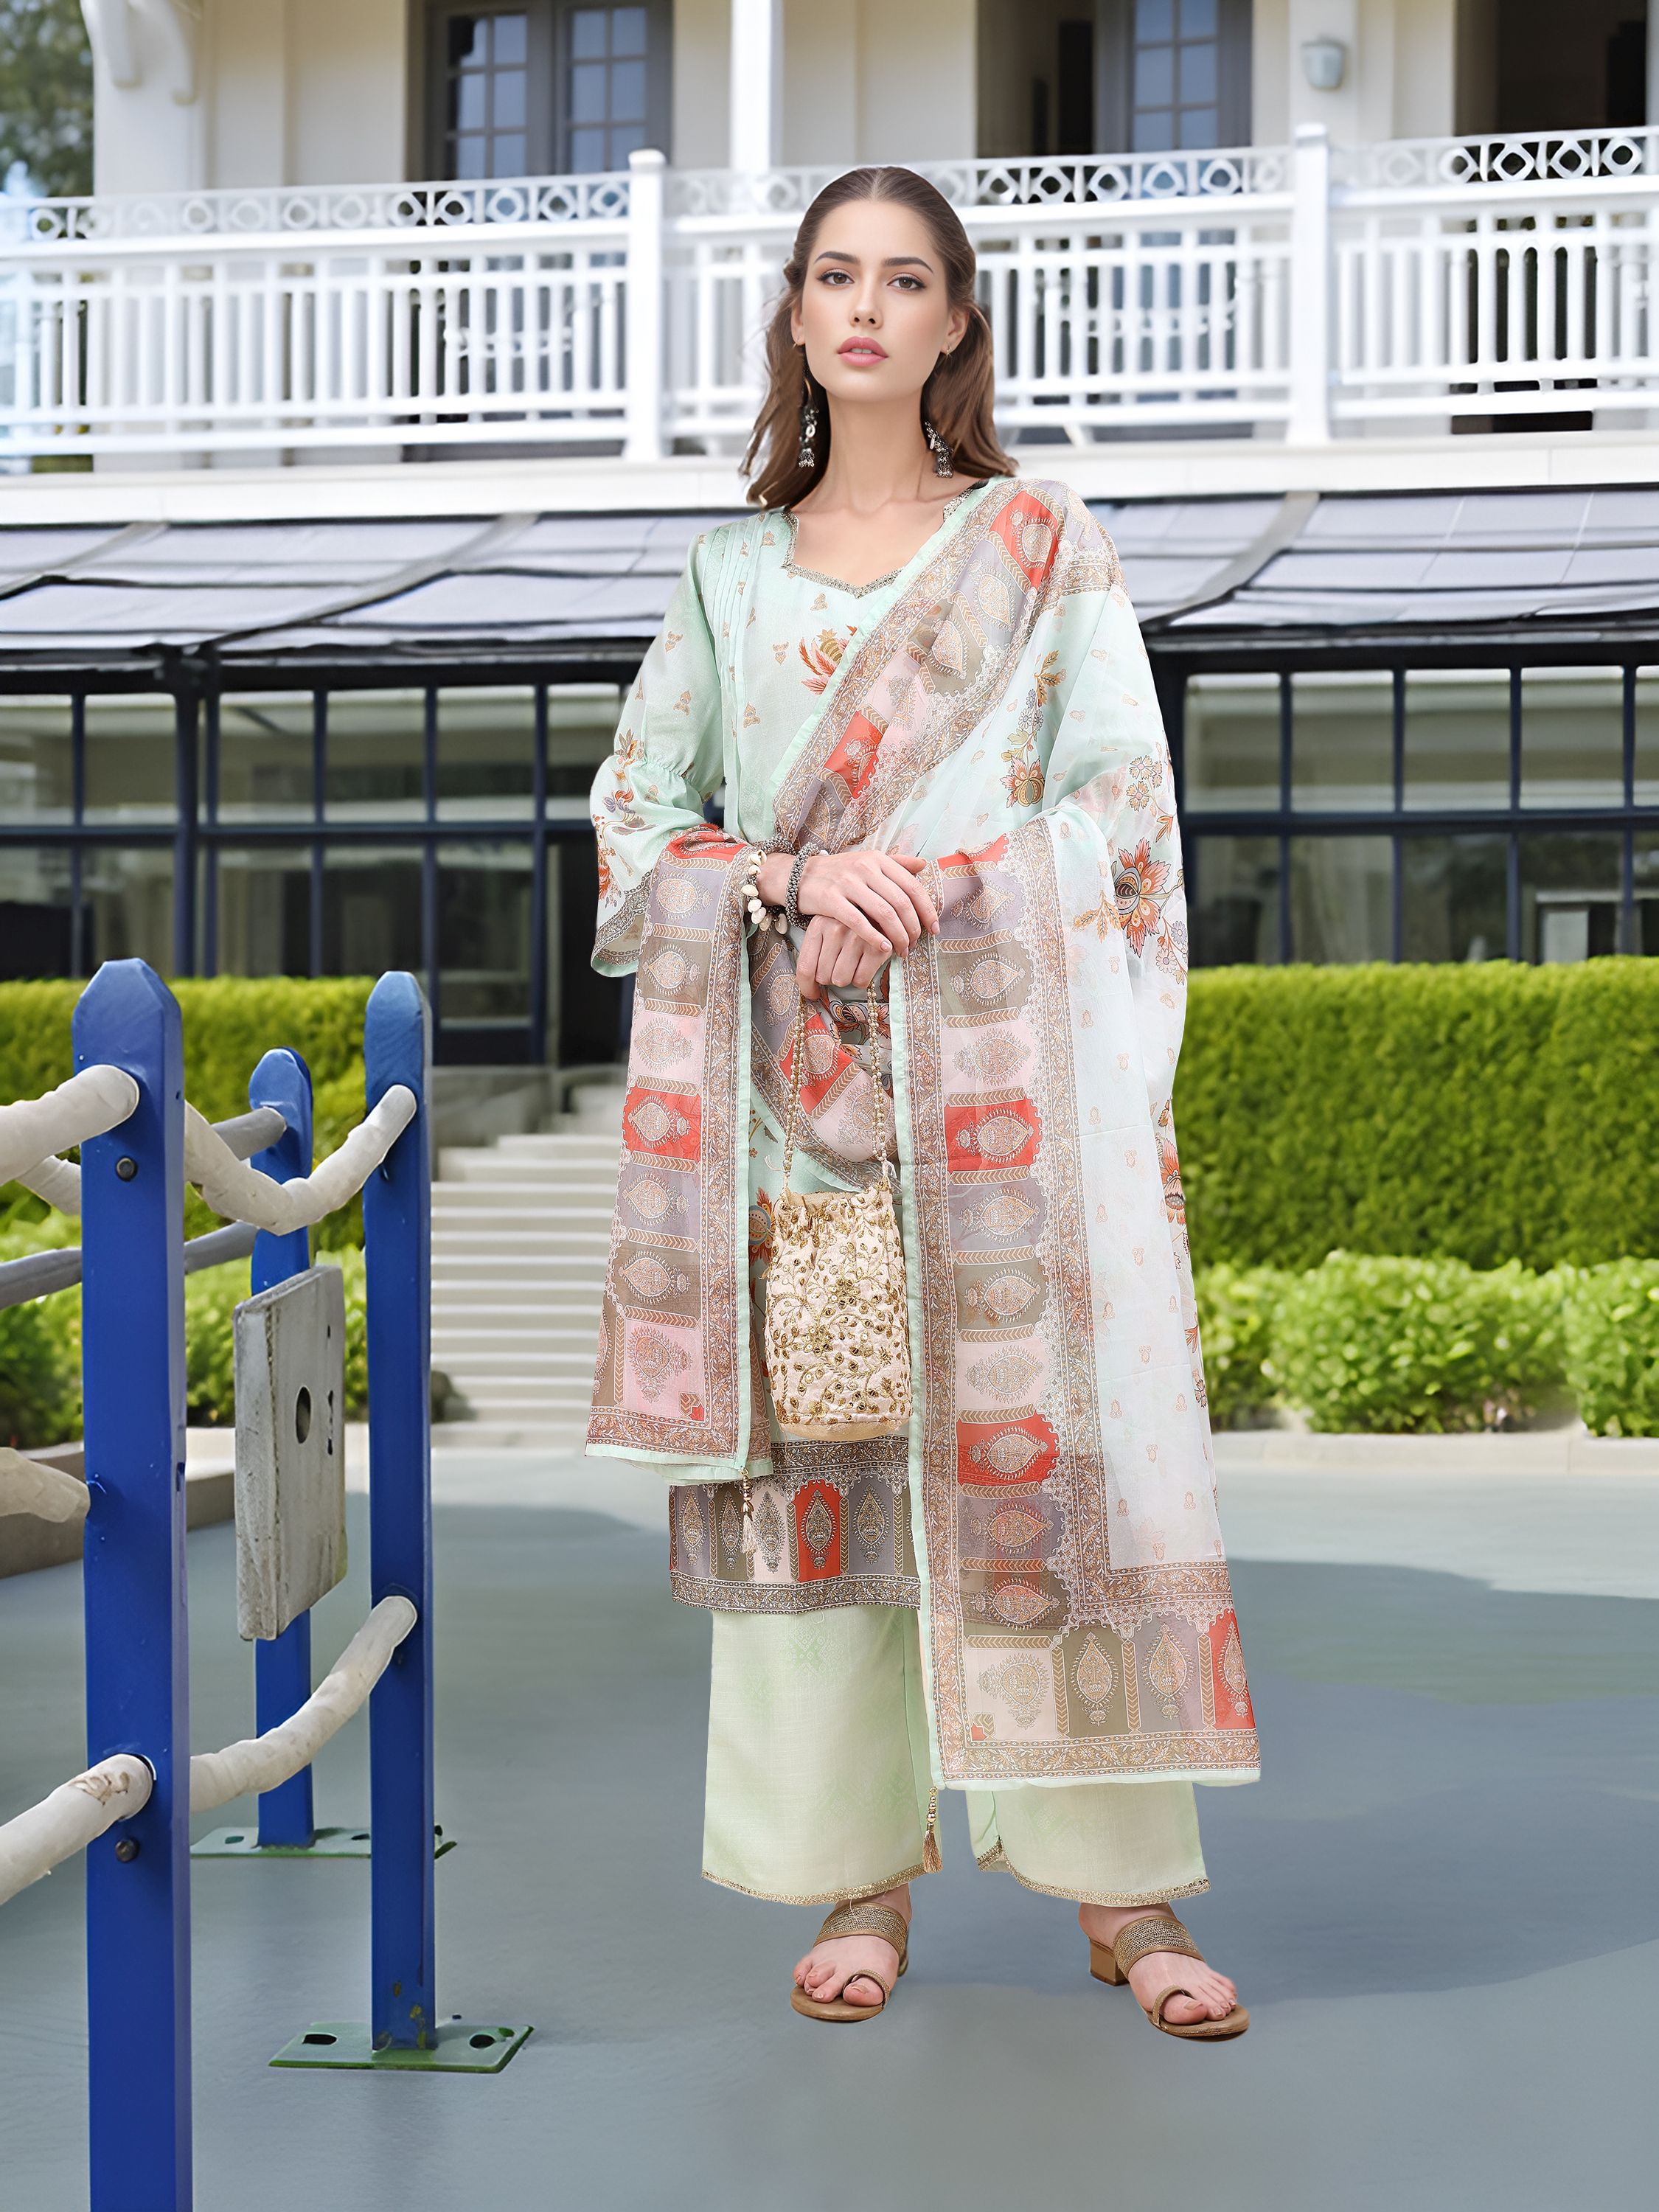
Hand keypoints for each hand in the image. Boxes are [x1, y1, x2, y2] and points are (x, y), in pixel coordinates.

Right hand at [757, 849, 938, 956]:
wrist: (800, 875)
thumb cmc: (839, 872)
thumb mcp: (868, 861)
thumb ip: (897, 863)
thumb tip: (924, 864)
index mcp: (879, 859)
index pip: (912, 886)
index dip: (927, 909)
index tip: (934, 928)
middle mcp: (865, 868)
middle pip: (900, 902)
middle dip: (913, 928)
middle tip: (914, 945)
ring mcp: (848, 883)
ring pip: (883, 913)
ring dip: (898, 936)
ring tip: (902, 951)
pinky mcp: (831, 899)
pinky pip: (859, 922)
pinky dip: (875, 937)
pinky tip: (884, 948)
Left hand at [795, 916, 890, 1000]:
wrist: (882, 914)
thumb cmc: (850, 927)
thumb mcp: (827, 930)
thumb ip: (815, 951)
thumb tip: (806, 983)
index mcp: (818, 925)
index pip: (805, 967)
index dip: (806, 987)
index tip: (812, 994)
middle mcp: (836, 929)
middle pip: (823, 977)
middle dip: (830, 978)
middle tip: (839, 967)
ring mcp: (857, 937)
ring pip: (841, 980)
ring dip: (846, 979)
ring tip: (852, 965)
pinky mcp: (876, 948)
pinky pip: (860, 980)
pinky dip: (861, 979)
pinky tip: (864, 966)